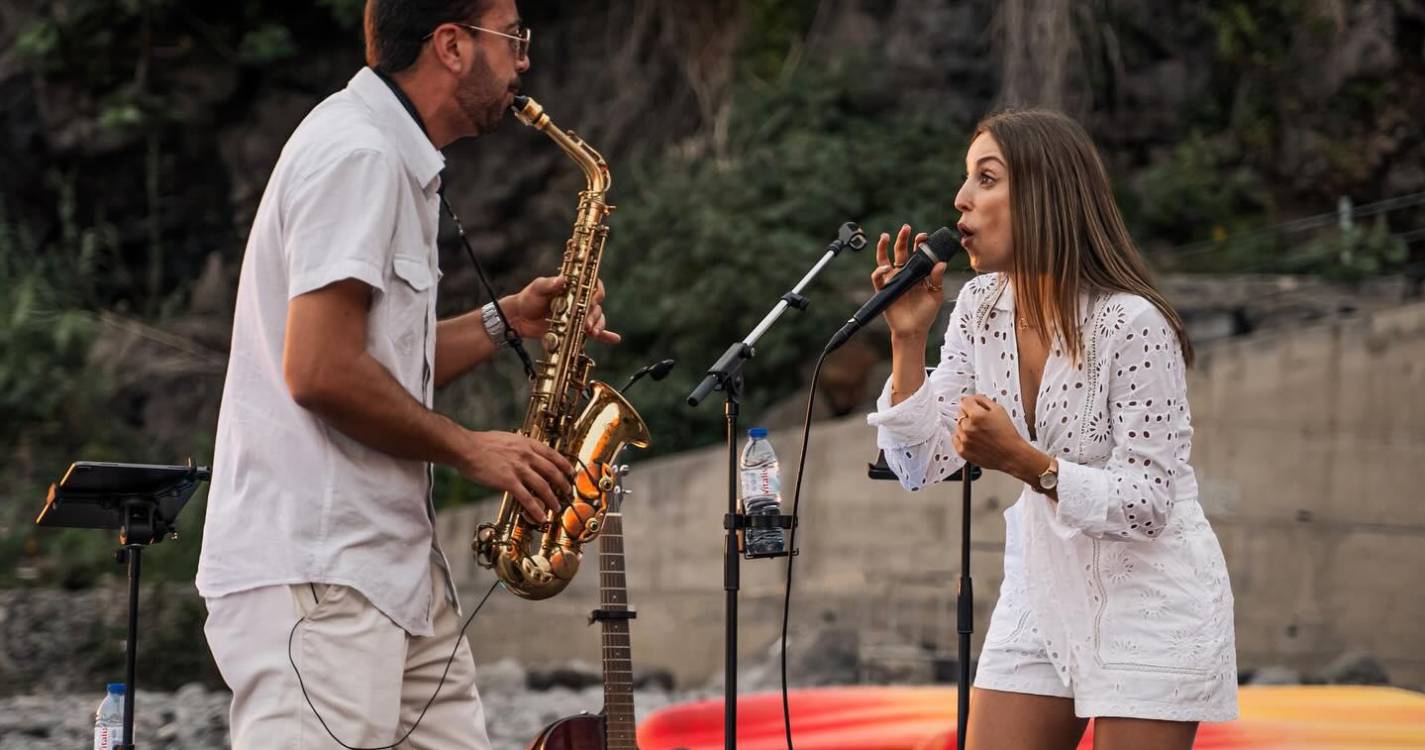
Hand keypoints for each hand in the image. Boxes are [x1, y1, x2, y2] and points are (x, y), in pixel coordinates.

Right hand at [454, 431, 575, 522]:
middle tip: (567, 493)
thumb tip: (527, 452)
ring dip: (553, 499)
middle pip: (552, 472)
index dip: (565, 465)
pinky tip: (541, 517)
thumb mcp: (507, 438)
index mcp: (527, 443)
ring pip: (543, 486)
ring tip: (557, 508)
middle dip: (563, 484)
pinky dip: (536, 509)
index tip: (571, 473)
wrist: (466, 448)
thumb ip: (520, 446)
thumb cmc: (482, 443)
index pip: (553, 455)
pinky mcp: (508, 481)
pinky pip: (527, 498)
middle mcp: (526, 455)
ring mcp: (518, 468)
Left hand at [501, 277, 620, 343]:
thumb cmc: (528, 299)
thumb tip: (562, 279)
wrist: (520, 318)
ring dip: (598, 325)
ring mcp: (579, 316)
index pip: (593, 285)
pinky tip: (615, 339)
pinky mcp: (576, 329)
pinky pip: (595, 332)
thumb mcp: (537, 288)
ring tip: (591, 332)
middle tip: (586, 323)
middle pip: (597, 305)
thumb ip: (549, 284)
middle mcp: (579, 301)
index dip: (596, 292)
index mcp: (573, 288)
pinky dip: (606, 335)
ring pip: (597, 318)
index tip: (591, 300)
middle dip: (594, 314)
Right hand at [871, 224, 947, 341]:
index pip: (918, 253)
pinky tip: (885, 267)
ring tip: (885, 236)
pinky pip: (878, 277)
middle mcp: (904, 273)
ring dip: (883, 247)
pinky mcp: (884, 289)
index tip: (923, 237)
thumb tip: (941, 263)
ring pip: (885, 259)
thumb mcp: (936, 295)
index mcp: (918, 272)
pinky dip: (879, 271)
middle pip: (901, 251)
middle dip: (903, 238)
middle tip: (906, 227)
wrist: (913, 330)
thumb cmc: (926, 313)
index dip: (919, 243)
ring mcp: (893, 280)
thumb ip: (937, 279)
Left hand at [952, 395, 1043, 477]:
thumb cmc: (1007, 434)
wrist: (1011, 454)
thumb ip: (983, 400)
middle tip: (981, 422)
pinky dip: (962, 438)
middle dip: (969, 414)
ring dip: (966, 426)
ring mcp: (964, 440)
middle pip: (960, 413)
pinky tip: (974, 439)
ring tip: (980, 432)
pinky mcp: (962, 451)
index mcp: (977, 416)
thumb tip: (972, 398)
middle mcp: (968, 428)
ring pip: (958, 426)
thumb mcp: (999, 410)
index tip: (974, 405)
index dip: (972, 402)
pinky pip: (956, 439)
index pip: (965, 402)